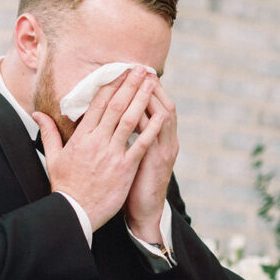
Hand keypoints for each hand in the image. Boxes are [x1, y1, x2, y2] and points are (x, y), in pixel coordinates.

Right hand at [33, 65, 159, 231]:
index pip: (98, 104)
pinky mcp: (125, 168)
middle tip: (140, 68)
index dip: (111, 85)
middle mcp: (97, 142)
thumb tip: (37, 113)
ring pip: (130, 120)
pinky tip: (161, 114)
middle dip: (129, 84)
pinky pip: (141, 144)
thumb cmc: (65, 186)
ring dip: (142, 98)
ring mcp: (112, 154)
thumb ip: (48, 132)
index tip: (120, 71)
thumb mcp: (52, 157)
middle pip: (116, 106)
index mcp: (81, 137)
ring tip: (152, 82)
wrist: (75, 211)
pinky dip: (151, 128)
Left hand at [124, 78, 177, 241]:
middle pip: (163, 104)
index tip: (133, 72)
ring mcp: (164, 149)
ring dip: (153, 97)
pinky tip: (137, 109)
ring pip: (164, 116)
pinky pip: (155, 136)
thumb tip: (113, 117)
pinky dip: (149, 121)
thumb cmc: (135, 183)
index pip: (156, 104)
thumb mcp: (133, 155)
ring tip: (142, 80)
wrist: (144, 211)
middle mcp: (166, 139)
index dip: (146, 88)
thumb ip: (127, 135)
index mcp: (159, 137)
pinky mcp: (158, 161)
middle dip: (151, 86)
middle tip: (139, 68)